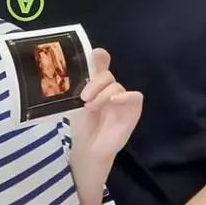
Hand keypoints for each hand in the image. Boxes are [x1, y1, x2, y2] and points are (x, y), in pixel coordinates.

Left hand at [72, 49, 142, 164]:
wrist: (88, 149)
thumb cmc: (81, 127)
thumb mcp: (74, 104)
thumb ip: (77, 86)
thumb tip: (70, 68)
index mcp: (96, 85)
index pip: (101, 64)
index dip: (100, 56)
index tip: (96, 55)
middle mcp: (110, 89)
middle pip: (107, 75)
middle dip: (95, 83)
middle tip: (84, 97)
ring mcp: (122, 99)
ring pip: (117, 85)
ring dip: (103, 94)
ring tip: (91, 107)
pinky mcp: (132, 110)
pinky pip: (136, 96)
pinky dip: (125, 96)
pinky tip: (113, 101)